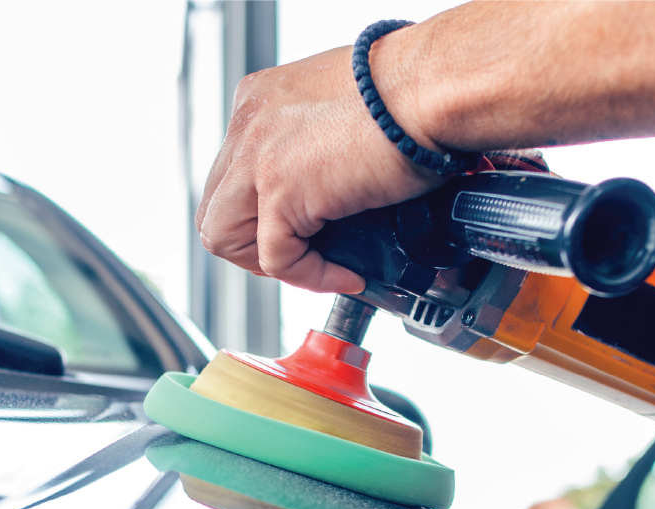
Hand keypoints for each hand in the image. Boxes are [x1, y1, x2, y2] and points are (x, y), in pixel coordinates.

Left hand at [194, 36, 443, 293]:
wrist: (438, 86)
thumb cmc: (413, 91)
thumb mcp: (340, 108)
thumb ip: (312, 142)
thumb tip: (320, 186)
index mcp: (258, 101)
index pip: (229, 177)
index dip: (259, 214)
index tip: (296, 230)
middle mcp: (249, 124)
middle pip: (217, 209)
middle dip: (252, 243)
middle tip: (298, 254)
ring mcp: (258, 156)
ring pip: (225, 237)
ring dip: (268, 262)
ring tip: (312, 266)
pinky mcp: (281, 190)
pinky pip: (276, 258)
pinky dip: (310, 277)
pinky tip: (344, 274)